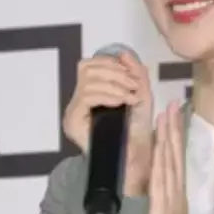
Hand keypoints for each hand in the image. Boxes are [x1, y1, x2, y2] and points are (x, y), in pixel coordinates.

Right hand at [63, 51, 153, 195]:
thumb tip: (123, 53)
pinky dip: (107, 95)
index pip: (91, 64)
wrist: (134, 161)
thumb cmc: (138, 132)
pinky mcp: (73, 121)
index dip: (111, 63)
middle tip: (133, 86)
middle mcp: (79, 100)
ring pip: (87, 80)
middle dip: (114, 72)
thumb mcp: (141, 97)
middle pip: (87, 68)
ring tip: (129, 96)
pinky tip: (120, 102)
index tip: (131, 75)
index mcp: (93, 92)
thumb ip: (135, 74)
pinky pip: (86, 96)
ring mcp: (74, 111)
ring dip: (114, 84)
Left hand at [141, 101, 187, 213]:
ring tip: (167, 116)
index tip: (172, 116)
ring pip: (169, 163)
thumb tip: (156, 191)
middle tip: (171, 104)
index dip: (173, 137)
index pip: (174, 161)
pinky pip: (161, 183)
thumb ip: (161, 206)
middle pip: (174, 156)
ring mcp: (171, 202)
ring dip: (168, 139)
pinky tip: (159, 149)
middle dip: (172, 129)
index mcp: (176, 197)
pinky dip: (161, 163)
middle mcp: (176, 195)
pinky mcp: (162, 212)